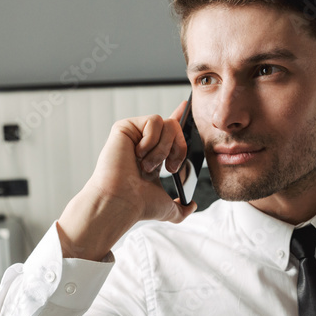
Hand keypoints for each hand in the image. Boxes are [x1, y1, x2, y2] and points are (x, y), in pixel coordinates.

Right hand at [57, 101, 197, 260]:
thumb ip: (182, 208)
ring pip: (167, 124)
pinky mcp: (125, 127)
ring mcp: (134, 135)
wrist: (123, 201)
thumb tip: (192, 205)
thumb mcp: (167, 208)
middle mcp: (144, 143)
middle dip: (179, 149)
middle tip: (169, 167)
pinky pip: (153, 121)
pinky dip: (151, 141)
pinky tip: (138, 154)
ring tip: (147, 164)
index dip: (178, 117)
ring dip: (163, 148)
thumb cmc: (139, 204)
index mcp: (154, 156)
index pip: (169, 132)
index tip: (184, 107)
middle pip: (175, 127)